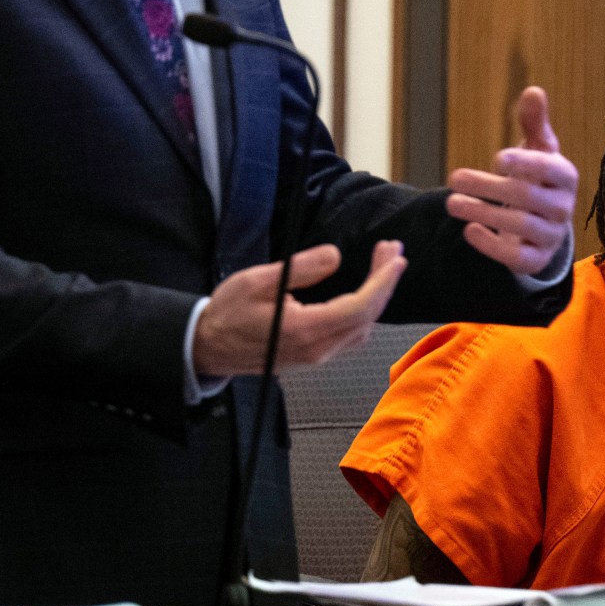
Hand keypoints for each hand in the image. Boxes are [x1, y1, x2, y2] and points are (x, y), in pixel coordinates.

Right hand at [193, 239, 406, 378]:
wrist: (209, 347)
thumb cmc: (228, 312)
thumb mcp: (257, 281)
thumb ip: (299, 269)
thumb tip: (335, 255)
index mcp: (304, 330)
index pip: (358, 307)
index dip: (382, 282)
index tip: (395, 257)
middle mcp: (316, 349)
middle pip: (366, 317)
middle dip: (385, 282)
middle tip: (392, 250)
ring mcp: (316, 355)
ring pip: (362, 328)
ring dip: (377, 295)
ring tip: (382, 263)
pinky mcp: (314, 355)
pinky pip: (350, 334)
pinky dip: (364, 309)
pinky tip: (365, 289)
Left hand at [446, 86, 576, 275]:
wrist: (544, 222)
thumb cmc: (537, 177)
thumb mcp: (537, 149)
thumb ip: (533, 123)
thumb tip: (533, 91)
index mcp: (565, 175)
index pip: (549, 169)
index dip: (524, 163)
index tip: (496, 159)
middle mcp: (563, 207)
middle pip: (527, 197)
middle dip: (488, 187)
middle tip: (453, 178)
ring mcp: (552, 235)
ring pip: (519, 226)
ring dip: (482, 212)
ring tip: (451, 202)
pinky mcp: (537, 259)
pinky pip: (518, 257)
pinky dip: (492, 246)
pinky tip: (469, 230)